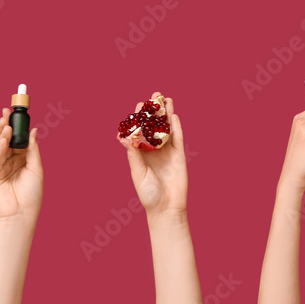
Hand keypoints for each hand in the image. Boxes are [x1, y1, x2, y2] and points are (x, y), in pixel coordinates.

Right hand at [0, 109, 42, 220]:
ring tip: (5, 123)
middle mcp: (9, 161)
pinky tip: (2, 139)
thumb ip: (32, 149)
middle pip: (6, 141)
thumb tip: (34, 130)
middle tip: (6, 112)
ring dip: (2, 135)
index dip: (17, 128)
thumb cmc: (32, 193)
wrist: (23, 213)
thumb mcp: (36, 168)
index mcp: (21, 159)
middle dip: (6, 126)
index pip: (18, 140)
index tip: (17, 114)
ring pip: (0, 147)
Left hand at [117, 92, 187, 216]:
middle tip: (154, 96)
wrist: (167, 207)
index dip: (140, 118)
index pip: (140, 131)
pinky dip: (177, 127)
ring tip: (166, 99)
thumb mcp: (138, 173)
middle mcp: (154, 150)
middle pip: (155, 126)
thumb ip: (133, 155)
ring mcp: (168, 152)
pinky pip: (178, 138)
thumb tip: (125, 137)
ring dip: (167, 114)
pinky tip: (174, 116)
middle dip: (155, 111)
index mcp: (141, 154)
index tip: (139, 105)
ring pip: (167, 129)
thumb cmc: (148, 194)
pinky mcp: (179, 156)